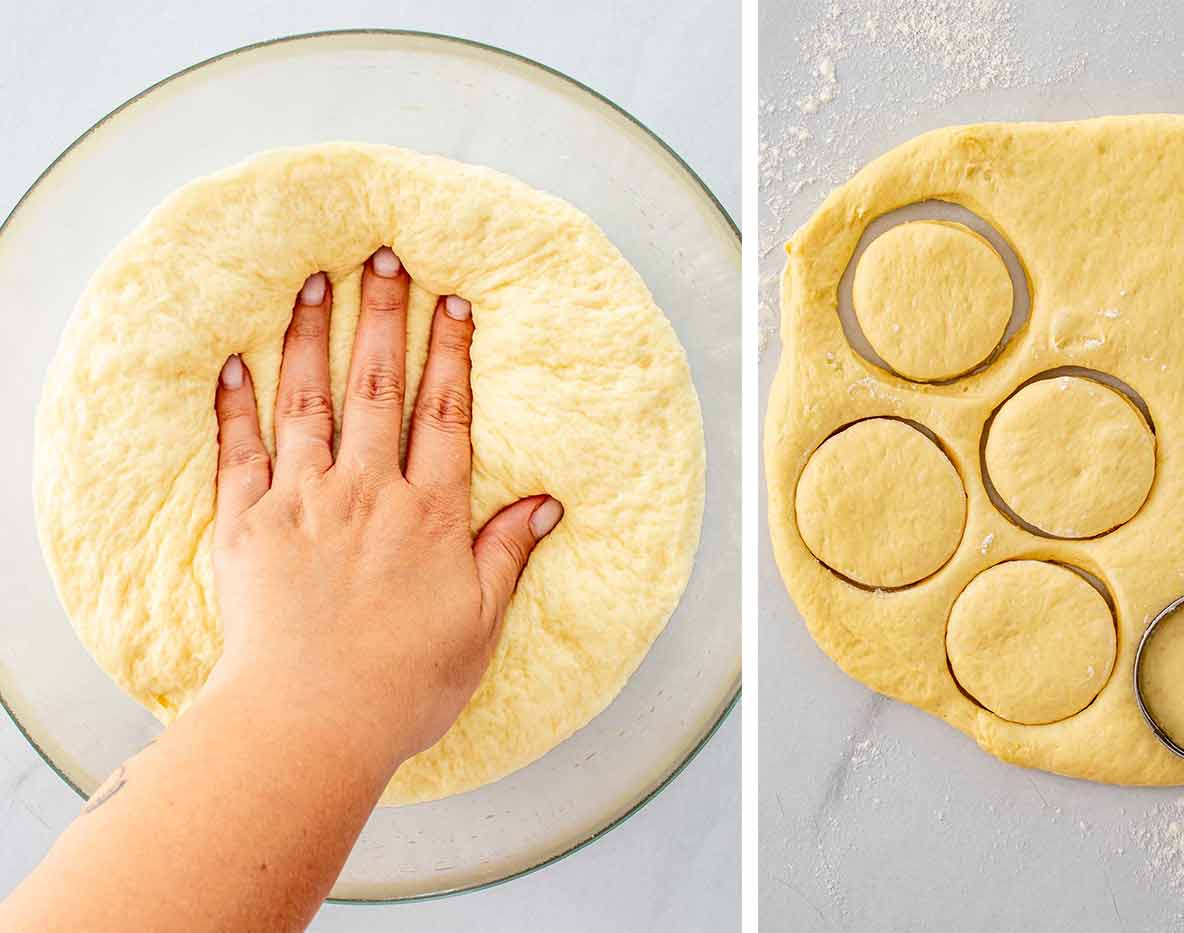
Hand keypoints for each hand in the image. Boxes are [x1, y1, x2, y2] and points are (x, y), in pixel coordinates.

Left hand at [207, 247, 562, 772]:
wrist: (309, 722)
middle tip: (381, 255)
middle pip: (377, 387)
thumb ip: (505, 555)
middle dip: (381, 316)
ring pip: (309, 403)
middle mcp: (366, 492)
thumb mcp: (478, 624)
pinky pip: (239, 452)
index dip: (450, 352)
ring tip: (314, 282)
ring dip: (312, 337)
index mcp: (428, 514)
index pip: (445, 414)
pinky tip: (237, 360)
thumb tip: (544, 502)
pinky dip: (236, 404)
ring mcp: (302, 503)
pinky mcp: (246, 527)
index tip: (450, 299)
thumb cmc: (402, 685)